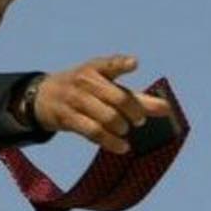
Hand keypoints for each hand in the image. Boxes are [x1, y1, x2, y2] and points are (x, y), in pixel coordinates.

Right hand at [32, 55, 171, 154]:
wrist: (43, 97)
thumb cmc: (84, 91)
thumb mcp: (104, 86)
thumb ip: (135, 97)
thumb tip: (167, 109)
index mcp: (94, 68)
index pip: (109, 64)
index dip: (121, 63)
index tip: (134, 63)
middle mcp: (83, 81)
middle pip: (117, 98)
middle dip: (133, 112)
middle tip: (139, 121)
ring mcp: (74, 99)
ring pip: (106, 117)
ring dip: (122, 128)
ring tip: (125, 131)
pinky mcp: (67, 118)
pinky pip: (93, 132)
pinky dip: (111, 142)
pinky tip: (123, 147)